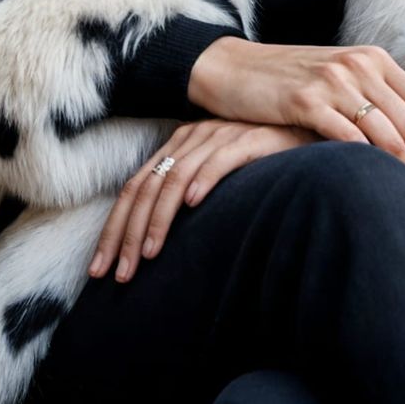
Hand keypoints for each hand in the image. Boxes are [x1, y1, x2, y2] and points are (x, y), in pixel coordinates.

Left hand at [88, 119, 313, 282]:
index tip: (99, 269)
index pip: (135, 187)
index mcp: (178, 147)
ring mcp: (219, 136)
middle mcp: (192, 138)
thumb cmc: (261, 161)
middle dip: (126, 233)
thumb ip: (189, 197)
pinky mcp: (249, 138)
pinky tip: (192, 207)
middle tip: (117, 274)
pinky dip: (203, 182)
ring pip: (175, 179)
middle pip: (146, 186)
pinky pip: (220, 160)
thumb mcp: (216, 177)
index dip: (114, 228)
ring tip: (148, 256)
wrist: (305, 128)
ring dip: (157, 220)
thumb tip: (154, 245)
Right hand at [186, 37, 404, 209]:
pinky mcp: (305, 100)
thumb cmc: (288, 85)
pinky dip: (370, 167)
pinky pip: (350, 138)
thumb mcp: (339, 83)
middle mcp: (362, 66)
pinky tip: (377, 193)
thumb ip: (374, 103)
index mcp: (377, 62)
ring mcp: (334, 81)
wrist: (231, 69)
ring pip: (392, 135)